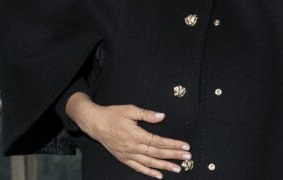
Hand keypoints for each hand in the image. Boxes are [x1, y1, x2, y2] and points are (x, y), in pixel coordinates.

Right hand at [66, 92, 190, 177]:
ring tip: (178, 168)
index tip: (185, 146)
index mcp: (136, 134)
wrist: (95, 123)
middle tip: (187, 157)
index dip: (173, 144)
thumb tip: (162, 116)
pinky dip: (149, 172)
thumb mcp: (129, 109)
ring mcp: (128, 155)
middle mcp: (133, 147)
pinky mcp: (124, 158)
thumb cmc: (112, 114)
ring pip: (150, 162)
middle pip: (157, 153)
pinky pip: (139, 167)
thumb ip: (146, 114)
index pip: (159, 141)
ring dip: (165, 166)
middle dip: (173, 155)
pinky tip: (159, 175)